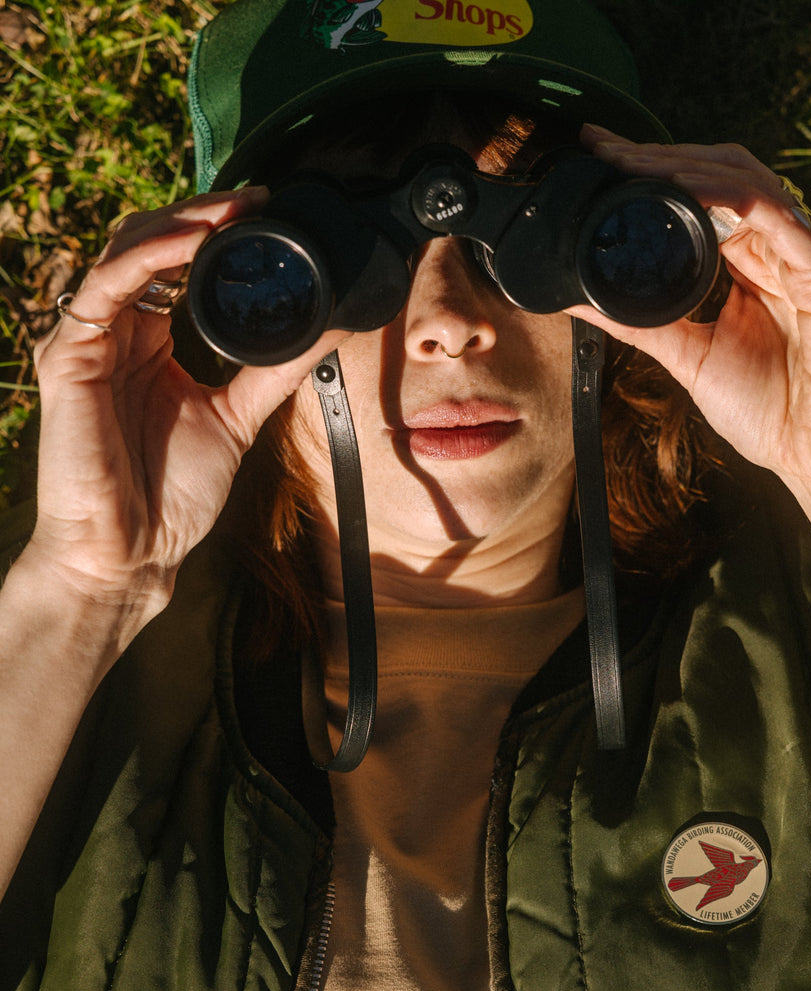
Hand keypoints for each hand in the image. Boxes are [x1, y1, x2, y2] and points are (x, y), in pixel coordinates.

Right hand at [28, 190, 343, 632]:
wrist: (133, 550)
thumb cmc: (173, 492)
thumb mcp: (236, 417)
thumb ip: (271, 370)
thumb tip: (323, 331)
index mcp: (151, 342)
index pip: (177, 267)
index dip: (217, 236)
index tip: (268, 215)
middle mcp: (118, 332)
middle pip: (151, 246)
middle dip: (202, 217)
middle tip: (255, 201)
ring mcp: (89, 339)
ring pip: (124, 252)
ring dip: (178, 225)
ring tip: (229, 212)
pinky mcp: (66, 354)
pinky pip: (104, 288)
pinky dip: (146, 257)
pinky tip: (187, 244)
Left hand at [576, 125, 810, 498]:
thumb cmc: (771, 412)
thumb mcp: (689, 356)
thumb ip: (638, 323)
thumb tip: (577, 301)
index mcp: (756, 263)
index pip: (705, 195)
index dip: (654, 171)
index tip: (600, 157)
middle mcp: (785, 246)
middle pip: (722, 173)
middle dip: (660, 155)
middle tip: (604, 146)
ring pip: (747, 180)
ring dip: (685, 166)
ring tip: (631, 161)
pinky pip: (776, 214)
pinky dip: (728, 195)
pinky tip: (684, 189)